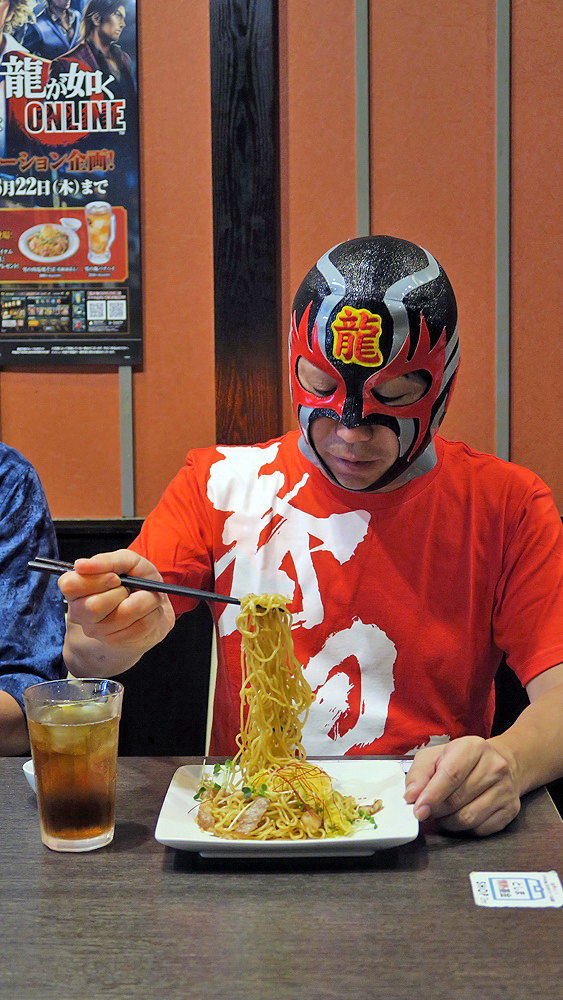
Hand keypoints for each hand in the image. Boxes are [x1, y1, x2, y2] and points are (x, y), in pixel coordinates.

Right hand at [58, 549, 174, 650]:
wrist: (154, 604)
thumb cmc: (135, 579)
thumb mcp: (127, 561)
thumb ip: (106, 560)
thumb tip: (80, 565)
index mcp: (76, 588)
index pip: (70, 585)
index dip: (96, 580)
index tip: (115, 577)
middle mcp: (80, 612)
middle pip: (94, 606)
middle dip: (122, 592)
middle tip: (129, 588)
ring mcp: (97, 631)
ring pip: (122, 615)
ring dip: (144, 600)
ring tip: (145, 596)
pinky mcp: (117, 641)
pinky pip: (140, 626)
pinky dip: (152, 613)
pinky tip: (148, 611)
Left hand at [403, 736, 520, 835]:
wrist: (499, 764)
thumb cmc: (461, 760)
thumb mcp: (436, 756)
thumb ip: (419, 773)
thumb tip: (411, 796)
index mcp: (473, 748)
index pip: (451, 775)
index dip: (432, 796)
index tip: (418, 810)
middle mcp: (494, 767)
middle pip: (457, 800)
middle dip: (436, 810)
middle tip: (426, 811)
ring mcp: (505, 790)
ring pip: (469, 818)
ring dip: (448, 821)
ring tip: (442, 813)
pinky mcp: (510, 809)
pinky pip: (481, 829)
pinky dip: (464, 828)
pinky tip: (459, 816)